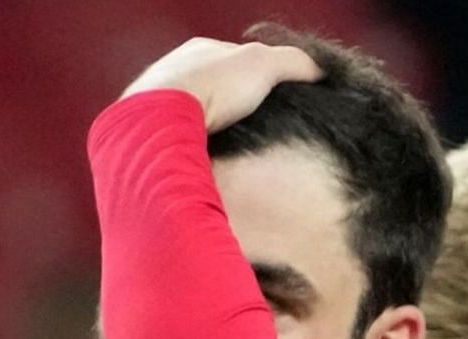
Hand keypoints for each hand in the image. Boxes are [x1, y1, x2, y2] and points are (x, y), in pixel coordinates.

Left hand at [122, 37, 321, 133]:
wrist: (161, 119)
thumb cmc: (210, 86)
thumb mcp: (265, 64)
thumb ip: (295, 63)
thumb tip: (319, 71)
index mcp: (201, 51)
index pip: (237, 62)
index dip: (260, 81)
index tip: (275, 104)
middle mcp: (174, 72)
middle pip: (214, 91)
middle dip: (233, 110)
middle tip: (255, 132)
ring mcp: (158, 103)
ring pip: (194, 116)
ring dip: (212, 132)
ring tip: (233, 152)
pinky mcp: (149, 132)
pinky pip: (179, 140)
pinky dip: (195, 148)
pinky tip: (208, 160)